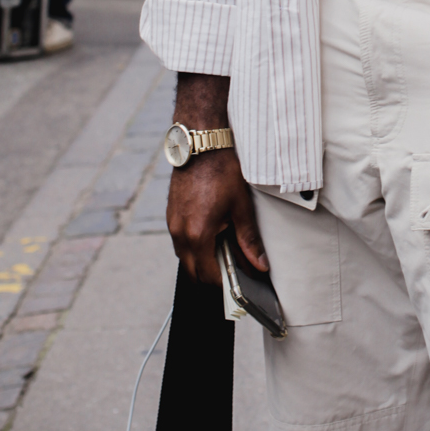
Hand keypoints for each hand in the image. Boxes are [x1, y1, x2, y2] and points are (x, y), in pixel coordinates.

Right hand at [166, 148, 267, 285]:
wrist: (201, 144)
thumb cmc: (222, 171)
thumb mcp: (241, 207)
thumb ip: (248, 240)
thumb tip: (259, 264)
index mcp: (198, 234)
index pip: (208, 276)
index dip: (225, 285)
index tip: (240, 286)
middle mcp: (180, 233)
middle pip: (193, 272)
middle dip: (211, 278)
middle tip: (232, 275)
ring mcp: (172, 224)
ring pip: (185, 257)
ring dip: (201, 262)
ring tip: (224, 254)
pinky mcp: (170, 215)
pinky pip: (180, 242)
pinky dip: (194, 247)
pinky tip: (212, 237)